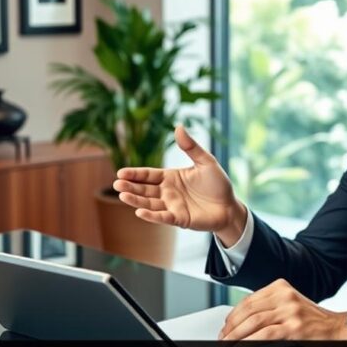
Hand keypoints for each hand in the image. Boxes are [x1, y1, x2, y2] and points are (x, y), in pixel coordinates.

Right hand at [114, 125, 246, 243]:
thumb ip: (191, 147)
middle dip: (130, 187)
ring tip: (122, 196)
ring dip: (136, 201)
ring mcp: (172, 206)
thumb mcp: (206, 162)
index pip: (148, 175)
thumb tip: (178, 126)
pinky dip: (151, 216)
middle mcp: (168, 192)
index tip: (120, 172)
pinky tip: (139, 212)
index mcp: (171, 177)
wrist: (230, 206)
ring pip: (149, 203)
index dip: (135, 174)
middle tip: (117, 184)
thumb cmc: (218, 184)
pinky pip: (163, 217)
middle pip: (144, 189)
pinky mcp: (179, 219)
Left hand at [218, 279, 346, 340]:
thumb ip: (270, 307)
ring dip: (236, 336)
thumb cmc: (314, 321)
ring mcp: (290, 311)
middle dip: (231, 327)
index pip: (249, 300)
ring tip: (228, 345)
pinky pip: (265, 335)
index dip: (232, 315)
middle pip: (248, 311)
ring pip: (254, 322)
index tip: (225, 327)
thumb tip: (241, 323)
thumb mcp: (290, 304)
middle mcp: (285, 296)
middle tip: (223, 339)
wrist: (338, 329)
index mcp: (281, 287)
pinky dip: (249, 342)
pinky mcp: (295, 328)